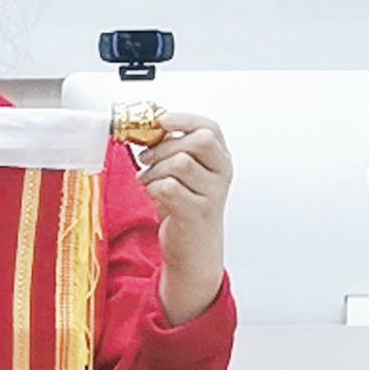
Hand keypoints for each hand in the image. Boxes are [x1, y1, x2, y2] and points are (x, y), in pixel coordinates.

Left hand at [134, 109, 229, 324]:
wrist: (193, 250)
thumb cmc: (185, 208)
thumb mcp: (184, 174)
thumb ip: (174, 149)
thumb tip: (151, 126)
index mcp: (220, 159)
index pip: (210, 128)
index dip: (185, 119)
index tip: (162, 121)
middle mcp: (221, 174)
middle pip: (199, 141)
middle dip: (165, 146)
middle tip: (146, 157)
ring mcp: (212, 193)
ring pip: (181, 162)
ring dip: (156, 169)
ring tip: (147, 179)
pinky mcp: (197, 212)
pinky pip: (169, 187)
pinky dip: (153, 187)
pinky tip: (152, 194)